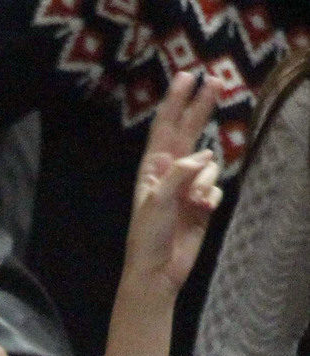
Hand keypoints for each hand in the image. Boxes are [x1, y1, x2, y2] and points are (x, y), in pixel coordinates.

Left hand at [123, 71, 222, 293]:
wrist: (158, 271)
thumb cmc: (148, 236)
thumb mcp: (157, 200)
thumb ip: (180, 172)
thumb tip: (205, 157)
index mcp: (153, 169)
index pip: (165, 127)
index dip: (176, 101)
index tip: (186, 75)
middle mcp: (171, 174)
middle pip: (190, 133)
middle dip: (200, 109)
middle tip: (215, 81)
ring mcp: (188, 188)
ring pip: (208, 166)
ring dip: (204, 182)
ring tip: (193, 203)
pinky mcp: (202, 204)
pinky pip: (215, 189)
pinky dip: (211, 198)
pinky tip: (202, 211)